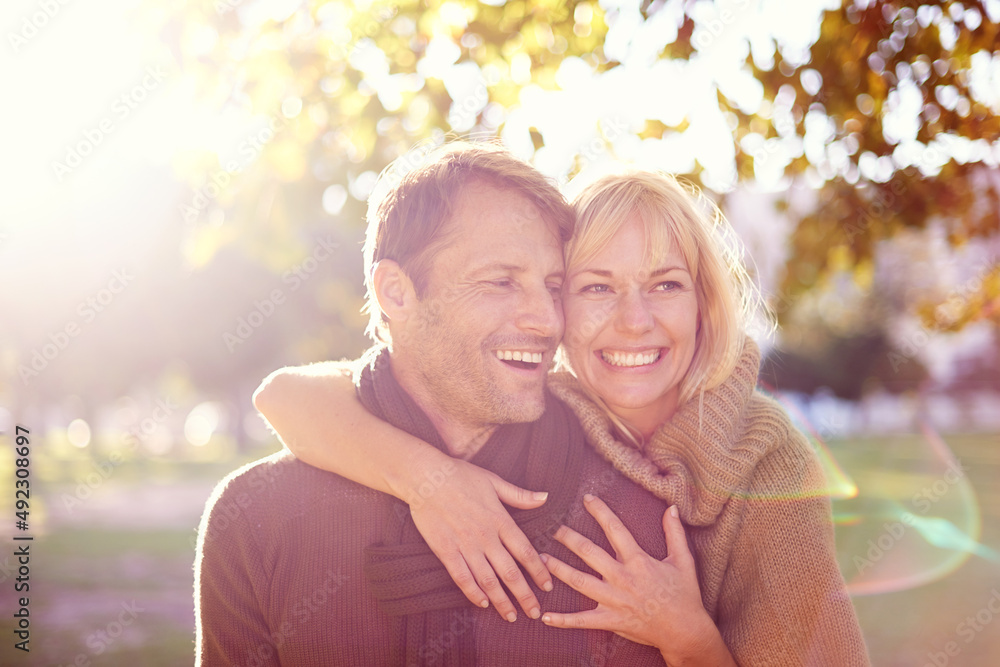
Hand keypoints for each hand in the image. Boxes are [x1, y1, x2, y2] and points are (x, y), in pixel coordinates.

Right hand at [407, 458, 553, 621]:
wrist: (425, 477)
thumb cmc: (460, 475)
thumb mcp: (493, 480)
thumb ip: (520, 495)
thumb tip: (545, 498)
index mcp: (500, 520)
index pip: (526, 552)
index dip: (539, 572)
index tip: (547, 587)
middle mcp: (486, 536)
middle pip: (510, 573)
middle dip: (525, 595)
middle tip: (535, 612)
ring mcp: (465, 545)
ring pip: (488, 580)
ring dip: (501, 601)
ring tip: (512, 616)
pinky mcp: (445, 551)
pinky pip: (462, 577)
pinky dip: (473, 593)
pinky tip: (482, 604)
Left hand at [540, 495, 731, 664]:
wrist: (685, 631)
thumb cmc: (684, 595)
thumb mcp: (683, 561)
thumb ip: (675, 533)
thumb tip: (672, 508)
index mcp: (638, 561)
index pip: (615, 529)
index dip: (600, 511)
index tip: (586, 498)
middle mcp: (622, 578)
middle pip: (589, 552)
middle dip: (569, 538)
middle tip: (554, 529)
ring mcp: (614, 600)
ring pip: (580, 582)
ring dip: (559, 570)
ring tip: (541, 559)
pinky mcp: (611, 620)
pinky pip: (582, 621)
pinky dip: (563, 620)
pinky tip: (545, 616)